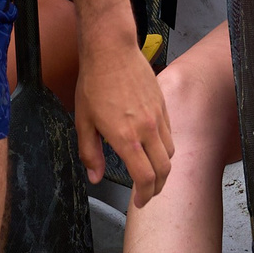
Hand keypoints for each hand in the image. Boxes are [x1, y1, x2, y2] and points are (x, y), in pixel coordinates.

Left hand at [74, 37, 173, 209]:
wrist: (111, 50)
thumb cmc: (94, 83)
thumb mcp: (83, 122)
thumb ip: (90, 153)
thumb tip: (95, 177)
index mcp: (126, 139)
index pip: (145, 178)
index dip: (145, 196)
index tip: (139, 202)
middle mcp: (147, 130)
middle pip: (164, 170)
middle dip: (158, 188)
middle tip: (148, 194)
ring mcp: (158, 116)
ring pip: (170, 152)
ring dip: (163, 168)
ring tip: (152, 172)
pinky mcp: (162, 104)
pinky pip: (169, 133)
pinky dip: (164, 147)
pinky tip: (153, 147)